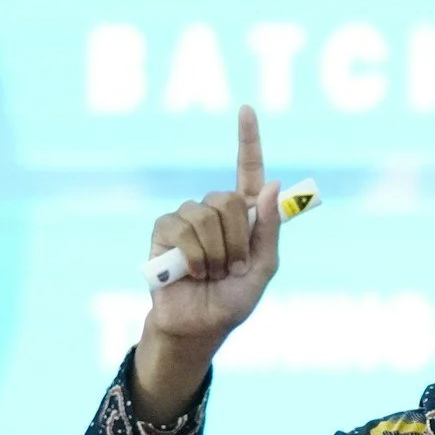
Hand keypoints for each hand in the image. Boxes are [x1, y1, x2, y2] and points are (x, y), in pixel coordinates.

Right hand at [135, 106, 280, 418]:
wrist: (198, 326)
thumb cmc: (233, 301)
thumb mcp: (264, 269)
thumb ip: (270, 228)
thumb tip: (272, 184)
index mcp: (245, 216)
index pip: (247, 170)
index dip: (248, 140)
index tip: (246, 109)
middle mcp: (214, 211)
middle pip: (228, 199)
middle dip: (236, 239)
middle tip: (233, 268)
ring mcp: (187, 219)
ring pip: (204, 214)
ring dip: (215, 252)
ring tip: (211, 274)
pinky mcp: (162, 232)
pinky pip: (180, 228)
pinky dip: (192, 255)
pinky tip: (190, 272)